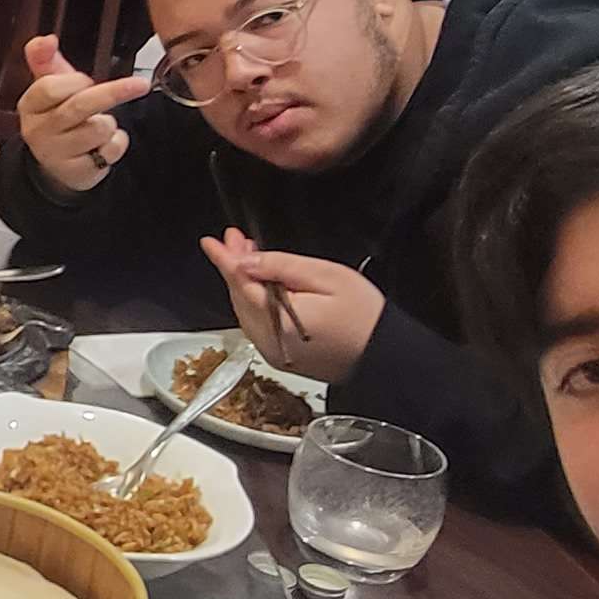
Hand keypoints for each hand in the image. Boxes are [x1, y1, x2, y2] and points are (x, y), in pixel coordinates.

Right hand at [12, 34, 150, 193]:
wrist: (57, 164)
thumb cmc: (57, 116)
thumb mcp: (49, 86)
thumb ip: (45, 58)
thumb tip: (46, 39)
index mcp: (29, 106)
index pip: (49, 87)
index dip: (74, 81)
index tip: (86, 81)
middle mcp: (38, 131)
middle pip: (79, 106)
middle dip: (114, 93)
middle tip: (140, 85)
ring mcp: (56, 154)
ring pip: (99, 129)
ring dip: (110, 124)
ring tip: (99, 126)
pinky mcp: (77, 172)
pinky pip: (111, 151)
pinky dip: (117, 144)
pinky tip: (104, 146)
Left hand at [197, 227, 386, 380]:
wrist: (385, 358)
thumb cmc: (365, 318)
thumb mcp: (327, 277)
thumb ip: (282, 266)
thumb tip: (247, 261)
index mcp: (279, 321)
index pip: (240, 284)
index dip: (225, 260)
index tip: (213, 242)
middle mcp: (269, 342)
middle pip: (239, 298)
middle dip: (235, 267)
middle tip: (236, 240)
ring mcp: (273, 353)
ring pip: (246, 311)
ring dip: (244, 283)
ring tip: (249, 256)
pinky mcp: (281, 358)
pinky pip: (258, 324)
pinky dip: (255, 302)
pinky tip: (263, 284)